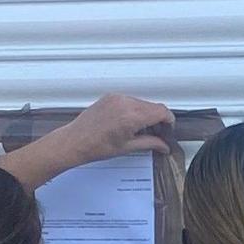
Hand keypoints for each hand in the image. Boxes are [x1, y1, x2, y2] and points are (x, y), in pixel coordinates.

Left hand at [56, 94, 173, 164]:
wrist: (75, 141)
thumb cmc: (95, 146)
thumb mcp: (127, 147)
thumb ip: (150, 144)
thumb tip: (163, 146)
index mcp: (132, 116)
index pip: (161, 111)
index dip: (169, 121)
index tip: (168, 129)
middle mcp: (125, 103)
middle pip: (153, 106)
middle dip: (158, 119)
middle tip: (157, 133)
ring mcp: (117, 98)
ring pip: (142, 102)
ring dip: (146, 114)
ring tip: (140, 130)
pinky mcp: (111, 97)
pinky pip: (130, 100)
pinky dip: (134, 109)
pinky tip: (129, 123)